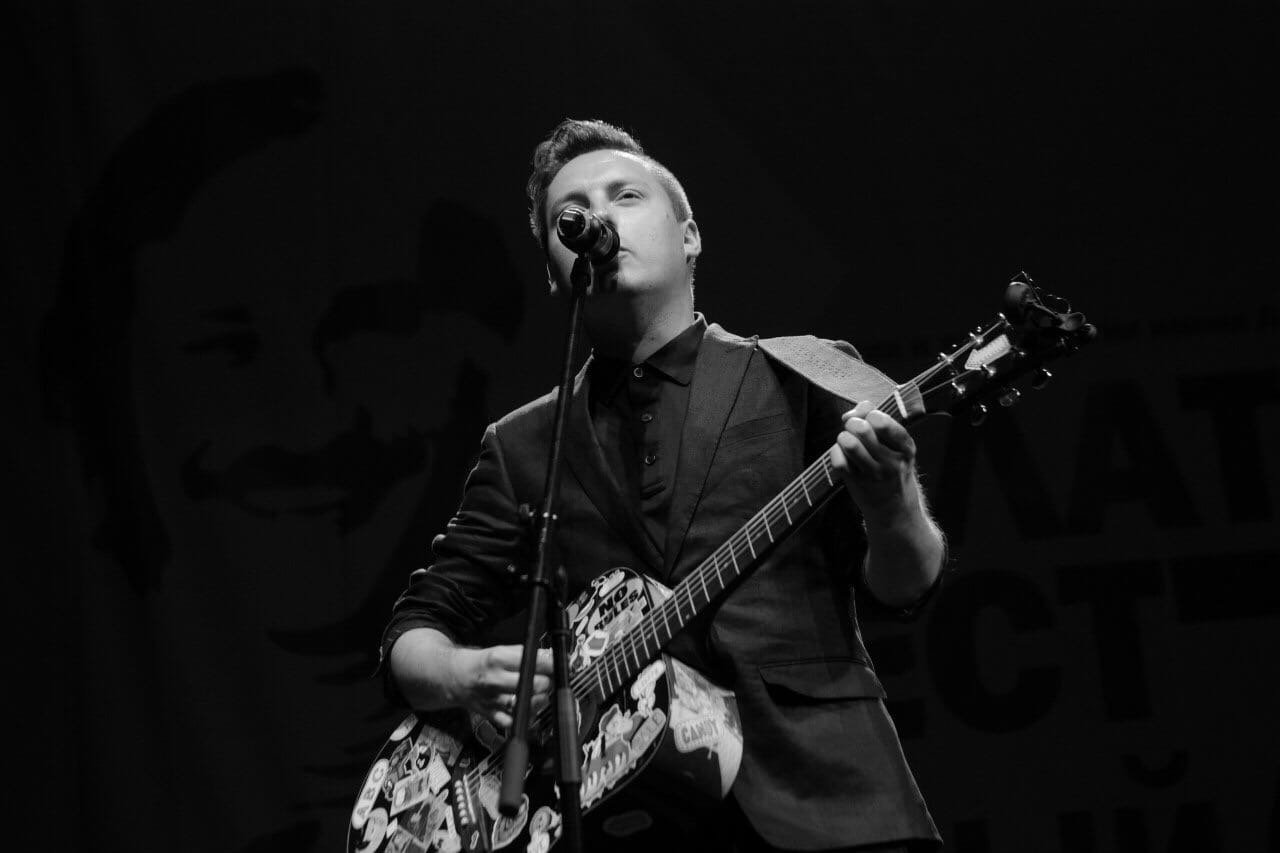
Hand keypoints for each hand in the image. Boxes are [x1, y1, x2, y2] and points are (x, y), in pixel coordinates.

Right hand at [445, 645, 553, 729]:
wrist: (455, 679)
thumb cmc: (480, 664)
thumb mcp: (501, 651)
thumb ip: (526, 654)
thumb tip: (550, 656)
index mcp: (497, 659)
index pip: (532, 661)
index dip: (550, 664)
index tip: (556, 665)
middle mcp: (494, 680)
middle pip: (533, 684)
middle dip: (545, 681)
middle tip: (546, 679)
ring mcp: (492, 700)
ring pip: (526, 704)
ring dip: (539, 699)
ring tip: (538, 693)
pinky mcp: (491, 715)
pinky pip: (514, 722)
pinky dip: (524, 717)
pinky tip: (526, 708)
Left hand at [829, 400, 920, 523]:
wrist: (894, 507)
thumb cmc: (892, 467)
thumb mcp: (896, 445)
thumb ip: (878, 419)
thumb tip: (858, 409)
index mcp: (906, 448)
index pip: (883, 423)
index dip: (870, 415)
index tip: (870, 418)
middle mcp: (892, 462)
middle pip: (863, 430)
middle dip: (853, 423)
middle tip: (854, 428)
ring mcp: (874, 474)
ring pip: (850, 444)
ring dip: (843, 437)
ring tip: (847, 440)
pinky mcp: (857, 483)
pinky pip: (838, 460)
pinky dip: (836, 452)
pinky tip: (842, 453)